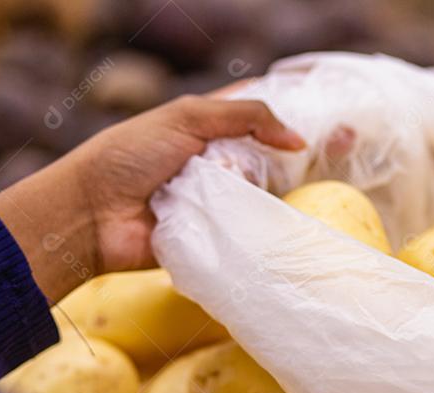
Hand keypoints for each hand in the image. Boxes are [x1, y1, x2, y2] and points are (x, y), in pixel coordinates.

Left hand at [0, 94, 304, 303]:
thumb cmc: (130, 156)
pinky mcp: (218, 235)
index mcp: (208, 127)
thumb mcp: (187, 118)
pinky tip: (281, 220)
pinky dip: (262, 225)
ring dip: (274, 191)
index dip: (291, 116)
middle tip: (339, 153)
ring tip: (299, 189)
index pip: (259, 115)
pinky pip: (251, 229)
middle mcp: (217, 162)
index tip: (327, 123)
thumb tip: (298, 139)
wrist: (94, 215)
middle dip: (296, 157)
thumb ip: (245, 116)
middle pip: (271, 156)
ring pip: (266, 193)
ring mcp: (219, 199)